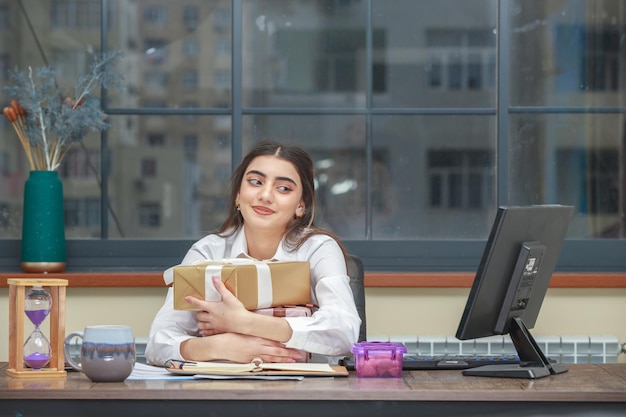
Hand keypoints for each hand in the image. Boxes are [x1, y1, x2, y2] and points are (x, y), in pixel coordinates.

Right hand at [181, 333, 302, 363]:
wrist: (219, 345)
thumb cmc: (229, 337)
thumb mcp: (244, 332)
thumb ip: (256, 334)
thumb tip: (265, 334)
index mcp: (256, 338)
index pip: (274, 341)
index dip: (285, 344)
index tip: (293, 344)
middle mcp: (256, 347)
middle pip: (276, 351)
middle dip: (288, 353)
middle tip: (298, 354)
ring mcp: (253, 355)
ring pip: (271, 358)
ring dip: (282, 359)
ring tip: (292, 361)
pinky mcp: (248, 361)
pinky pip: (262, 362)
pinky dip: (271, 362)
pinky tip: (276, 363)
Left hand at [185, 277, 247, 335]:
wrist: (243, 323)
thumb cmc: (236, 310)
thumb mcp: (229, 296)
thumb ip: (220, 288)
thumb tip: (214, 279)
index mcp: (212, 308)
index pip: (198, 303)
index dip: (191, 300)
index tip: (187, 298)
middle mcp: (211, 317)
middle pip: (199, 315)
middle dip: (198, 312)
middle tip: (201, 310)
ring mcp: (214, 325)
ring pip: (201, 324)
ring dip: (200, 321)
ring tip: (203, 319)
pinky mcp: (218, 331)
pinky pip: (208, 332)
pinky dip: (205, 331)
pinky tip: (205, 330)